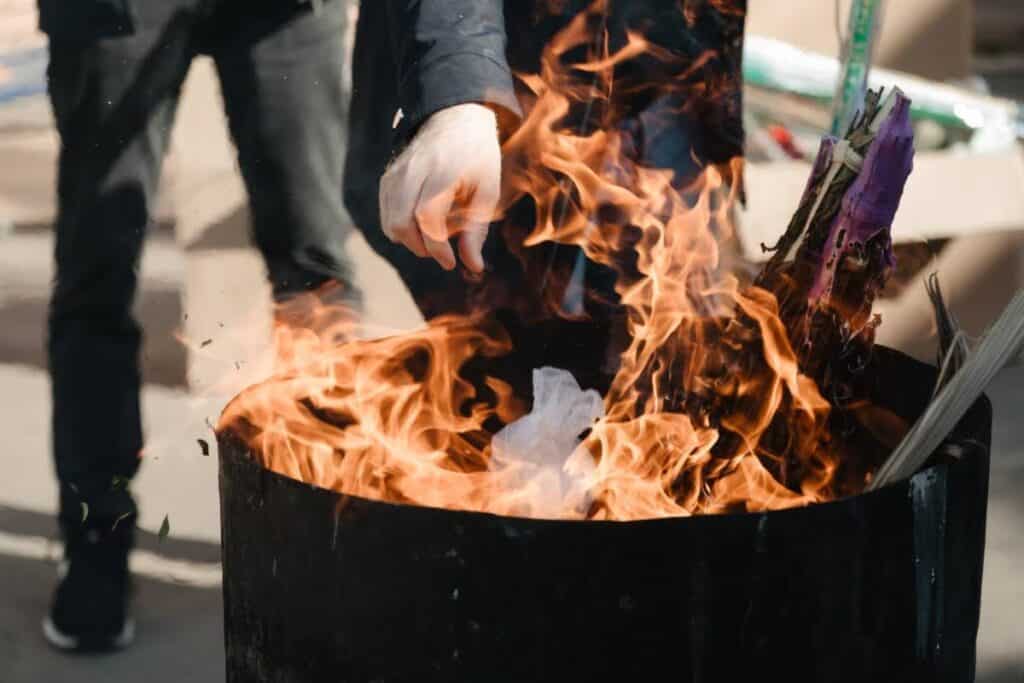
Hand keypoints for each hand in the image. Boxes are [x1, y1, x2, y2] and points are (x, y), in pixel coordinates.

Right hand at [379, 103, 500, 272]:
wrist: (456, 118)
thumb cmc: (477, 158)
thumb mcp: (488, 191)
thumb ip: (478, 230)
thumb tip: (474, 267)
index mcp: (443, 171)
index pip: (427, 217)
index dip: (436, 247)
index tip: (450, 263)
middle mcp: (414, 170)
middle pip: (401, 221)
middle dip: (420, 247)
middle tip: (441, 252)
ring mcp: (397, 172)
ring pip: (389, 221)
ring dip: (410, 240)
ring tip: (433, 238)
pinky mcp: (388, 176)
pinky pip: (386, 213)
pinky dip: (400, 228)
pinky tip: (421, 226)